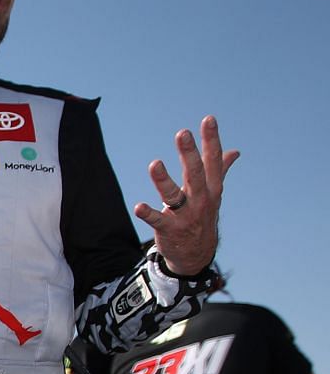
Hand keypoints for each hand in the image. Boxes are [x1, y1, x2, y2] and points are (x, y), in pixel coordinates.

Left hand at [134, 115, 238, 275]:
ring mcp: (185, 215)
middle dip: (189, 154)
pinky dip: (149, 214)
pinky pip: (158, 220)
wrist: (197, 254)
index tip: (208, 119)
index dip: (211, 140)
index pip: (213, 161)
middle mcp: (200, 200)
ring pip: (174, 196)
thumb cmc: (202, 216)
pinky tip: (139, 206)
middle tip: (182, 133)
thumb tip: (234, 152)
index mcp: (211, 188)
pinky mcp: (168, 229)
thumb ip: (221, 171)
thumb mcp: (214, 194)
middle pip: (195, 174)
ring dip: (164, 180)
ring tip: (154, 164)